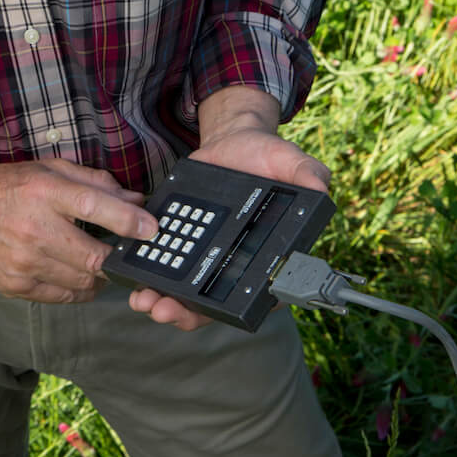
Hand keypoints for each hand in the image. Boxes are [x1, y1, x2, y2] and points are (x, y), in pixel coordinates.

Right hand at [0, 154, 157, 304]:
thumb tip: (136, 200)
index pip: (93, 206)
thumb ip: (94, 183)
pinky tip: (77, 274)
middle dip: (118, 260)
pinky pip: (63, 296)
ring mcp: (24, 263)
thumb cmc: (8, 185)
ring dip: (100, 277)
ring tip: (102, 264)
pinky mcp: (16, 286)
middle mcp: (34, 229)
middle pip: (93, 257)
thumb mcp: (49, 169)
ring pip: (83, 284)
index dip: (127, 220)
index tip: (152, 229)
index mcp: (44, 192)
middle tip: (128, 255)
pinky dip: (78, 289)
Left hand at [127, 88, 330, 331]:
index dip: (240, 311)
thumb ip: (308, 173)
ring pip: (191, 292)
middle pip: (216, 302)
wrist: (232, 142)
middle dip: (189, 313)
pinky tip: (136, 280)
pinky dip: (154, 278)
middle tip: (165, 310)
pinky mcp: (188, 242)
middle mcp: (240, 262)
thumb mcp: (290, 160)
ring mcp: (211, 255)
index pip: (260, 296)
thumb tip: (320, 191)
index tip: (217, 314)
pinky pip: (172, 267)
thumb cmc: (267, 156)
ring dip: (167, 303)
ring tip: (145, 302)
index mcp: (271, 254)